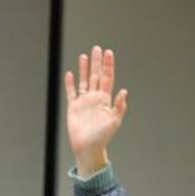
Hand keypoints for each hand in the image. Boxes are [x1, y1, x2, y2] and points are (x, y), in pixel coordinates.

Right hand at [65, 46, 127, 175]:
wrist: (88, 147)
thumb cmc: (103, 136)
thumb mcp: (115, 121)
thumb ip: (119, 106)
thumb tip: (124, 91)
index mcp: (105, 99)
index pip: (107, 78)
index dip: (108, 65)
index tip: (109, 53)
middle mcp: (95, 98)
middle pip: (95, 75)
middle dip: (96, 62)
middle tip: (97, 48)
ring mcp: (84, 102)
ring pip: (84, 81)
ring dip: (84, 69)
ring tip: (84, 56)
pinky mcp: (73, 107)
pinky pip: (71, 93)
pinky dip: (70, 83)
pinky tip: (70, 74)